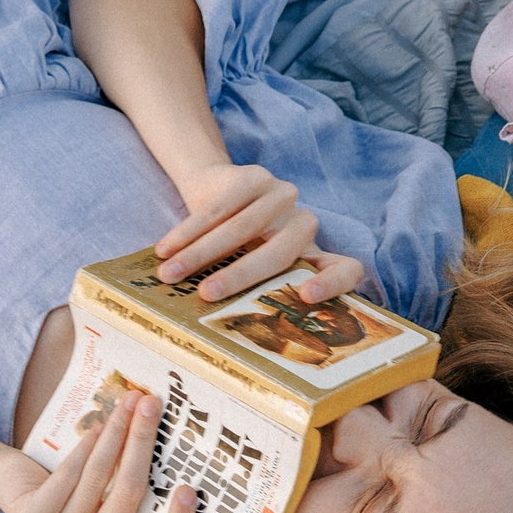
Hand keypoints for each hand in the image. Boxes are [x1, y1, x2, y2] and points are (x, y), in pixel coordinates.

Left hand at [0, 392, 196, 512]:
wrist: (14, 486)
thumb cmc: (77, 484)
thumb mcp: (113, 489)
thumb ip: (141, 478)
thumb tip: (171, 429)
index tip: (188, 489)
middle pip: (129, 498)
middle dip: (142, 443)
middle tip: (152, 406)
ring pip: (98, 482)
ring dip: (115, 435)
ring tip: (126, 405)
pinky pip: (66, 481)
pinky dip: (84, 450)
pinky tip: (96, 428)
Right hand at [155, 162, 362, 303]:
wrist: (213, 188)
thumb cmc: (233, 246)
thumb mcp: (249, 270)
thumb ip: (252, 292)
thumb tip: (222, 336)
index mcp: (314, 255)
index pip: (346, 270)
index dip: (334, 284)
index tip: (306, 296)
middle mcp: (306, 225)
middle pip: (279, 253)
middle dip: (238, 276)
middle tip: (205, 295)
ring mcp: (284, 197)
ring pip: (242, 229)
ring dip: (200, 254)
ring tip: (169, 274)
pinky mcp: (257, 177)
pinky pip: (220, 207)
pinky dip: (189, 230)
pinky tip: (167, 248)